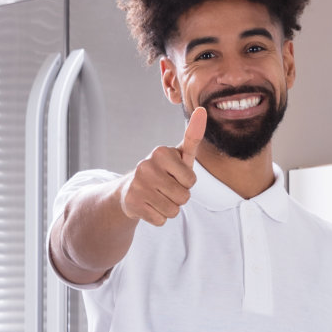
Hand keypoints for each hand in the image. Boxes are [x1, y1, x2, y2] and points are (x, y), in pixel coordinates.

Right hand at [119, 107, 205, 226]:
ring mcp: (138, 185)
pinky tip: (148, 206)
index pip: (191, 181)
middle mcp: (146, 166)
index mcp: (161, 152)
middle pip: (184, 197)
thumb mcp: (178, 155)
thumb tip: (202, 110)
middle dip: (178, 197)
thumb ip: (193, 136)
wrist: (129, 190)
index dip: (186, 182)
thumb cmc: (163, 172)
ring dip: (169, 208)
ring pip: (173, 210)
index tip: (174, 175)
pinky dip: (158, 217)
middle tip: (164, 189)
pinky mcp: (132, 204)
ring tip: (157, 197)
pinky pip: (161, 220)